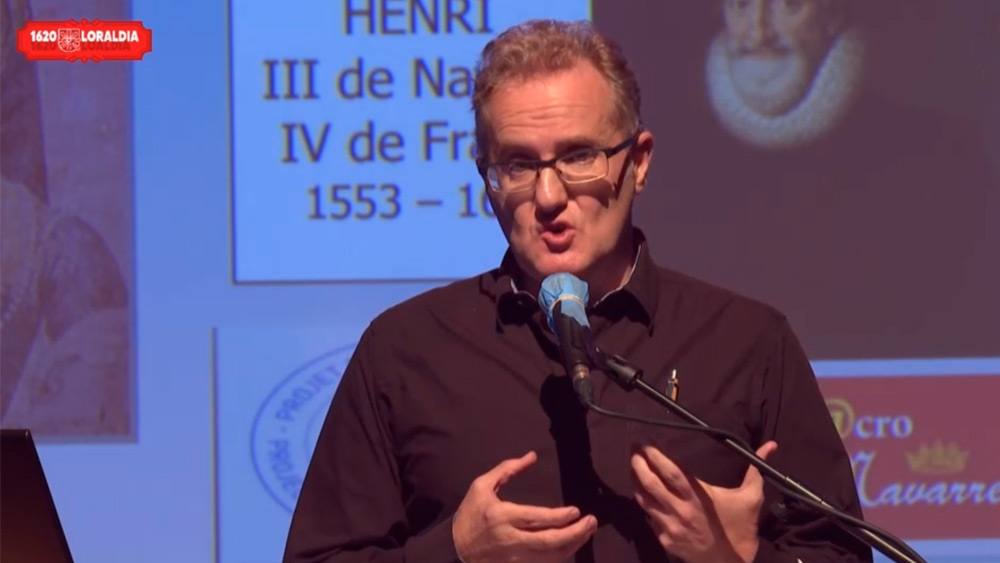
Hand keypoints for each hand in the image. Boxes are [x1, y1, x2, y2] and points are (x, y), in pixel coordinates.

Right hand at [452, 451, 597, 562]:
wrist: (454, 549)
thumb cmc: (469, 515)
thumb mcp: (481, 486)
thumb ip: (507, 469)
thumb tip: (532, 456)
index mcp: (502, 517)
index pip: (537, 519)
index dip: (560, 517)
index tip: (576, 511)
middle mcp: (510, 540)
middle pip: (549, 542)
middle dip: (575, 533)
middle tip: (591, 522)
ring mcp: (514, 559)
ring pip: (550, 557)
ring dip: (572, 546)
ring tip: (586, 533)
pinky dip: (560, 557)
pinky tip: (570, 546)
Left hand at [630, 441, 777, 562]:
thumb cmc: (741, 529)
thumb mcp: (751, 498)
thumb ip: (756, 469)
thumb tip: (770, 445)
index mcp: (698, 497)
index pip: (671, 471)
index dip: (655, 455)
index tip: (645, 441)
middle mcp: (680, 510)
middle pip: (650, 483)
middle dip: (638, 464)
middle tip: (633, 450)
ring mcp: (670, 526)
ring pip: (644, 500)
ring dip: (636, 483)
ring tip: (635, 468)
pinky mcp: (665, 540)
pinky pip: (649, 518)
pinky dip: (645, 505)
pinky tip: (644, 495)